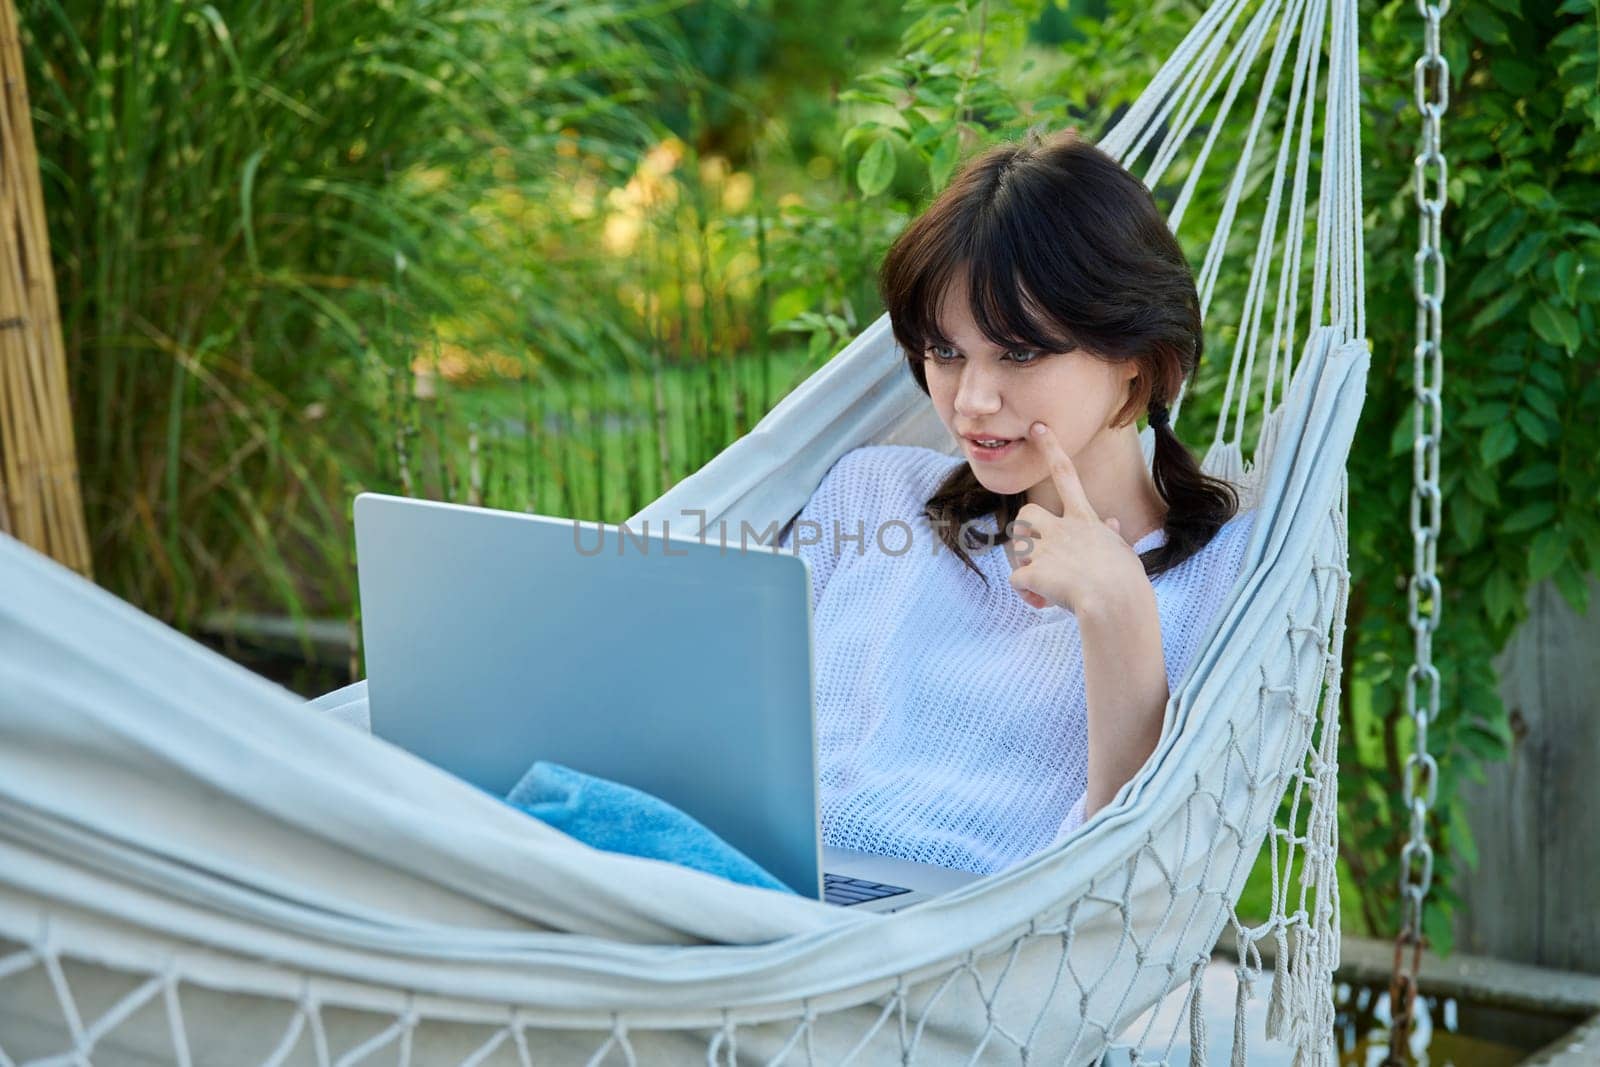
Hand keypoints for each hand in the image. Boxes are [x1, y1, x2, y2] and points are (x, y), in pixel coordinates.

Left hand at [1006, 421, 1145, 613]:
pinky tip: (1043, 601)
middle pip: (1026, 513)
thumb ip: (1110, 536)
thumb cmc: (1126, 582)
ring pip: (1016, 546)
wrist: (1116, 602)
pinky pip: (1016, 580)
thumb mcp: (1123, 552)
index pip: (1066, 474)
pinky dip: (1026, 594)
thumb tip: (1110, 524)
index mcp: (1085, 520)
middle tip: (1040, 555)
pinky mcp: (1034, 571)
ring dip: (1026, 565)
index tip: (1037, 427)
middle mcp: (1063, 528)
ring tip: (1048, 584)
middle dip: (1026, 531)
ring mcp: (1046, 548)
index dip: (1051, 448)